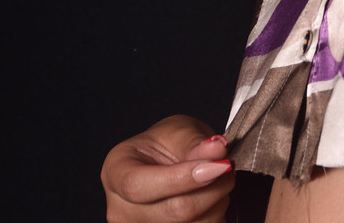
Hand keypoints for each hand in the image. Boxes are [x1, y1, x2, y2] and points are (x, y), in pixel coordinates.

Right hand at [102, 114, 234, 221]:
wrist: (166, 162)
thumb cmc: (166, 145)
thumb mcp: (178, 130)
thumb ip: (195, 143)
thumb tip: (217, 152)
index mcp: (116, 171)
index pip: (139, 186)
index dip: (182, 178)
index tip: (217, 165)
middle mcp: (120, 209)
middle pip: (173, 212)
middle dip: (212, 189)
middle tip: (227, 167)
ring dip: (217, 204)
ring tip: (218, 181)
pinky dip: (214, 217)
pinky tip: (212, 201)